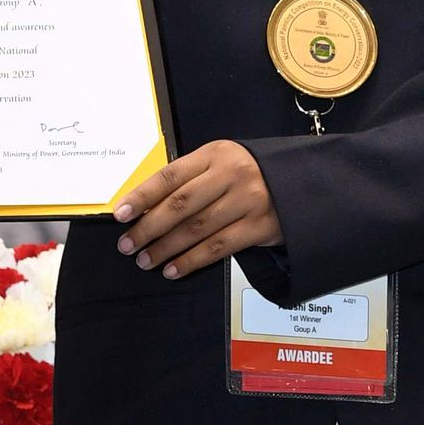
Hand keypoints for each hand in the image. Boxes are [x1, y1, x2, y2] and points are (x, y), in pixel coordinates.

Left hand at [113, 140, 279, 278]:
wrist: (303, 184)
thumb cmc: (251, 175)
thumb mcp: (222, 164)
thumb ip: (190, 179)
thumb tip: (146, 207)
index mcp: (215, 154)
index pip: (170, 175)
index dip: (142, 196)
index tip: (120, 214)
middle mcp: (231, 175)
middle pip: (180, 204)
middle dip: (148, 227)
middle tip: (127, 245)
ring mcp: (247, 201)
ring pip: (196, 229)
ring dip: (166, 248)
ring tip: (145, 261)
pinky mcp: (259, 227)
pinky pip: (218, 247)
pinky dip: (191, 261)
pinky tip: (173, 270)